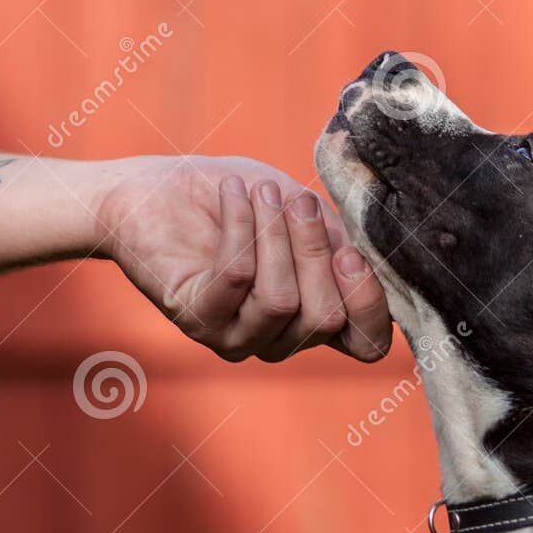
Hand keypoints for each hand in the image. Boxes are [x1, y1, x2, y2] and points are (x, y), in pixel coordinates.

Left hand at [97, 156, 391, 362]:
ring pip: (281, 301)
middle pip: (325, 317)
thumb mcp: (304, 212)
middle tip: (297, 200)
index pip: (367, 345)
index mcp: (314, 316)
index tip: (351, 252)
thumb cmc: (240, 200)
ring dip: (275, 234)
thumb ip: (340, 241)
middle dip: (315, 249)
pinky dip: (240, 227)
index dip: (370, 305)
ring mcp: (235, 336)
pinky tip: (233, 195)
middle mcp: (279, 338)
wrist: (159, 187)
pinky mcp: (194, 317)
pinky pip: (236, 279)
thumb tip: (372, 260)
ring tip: (259, 193)